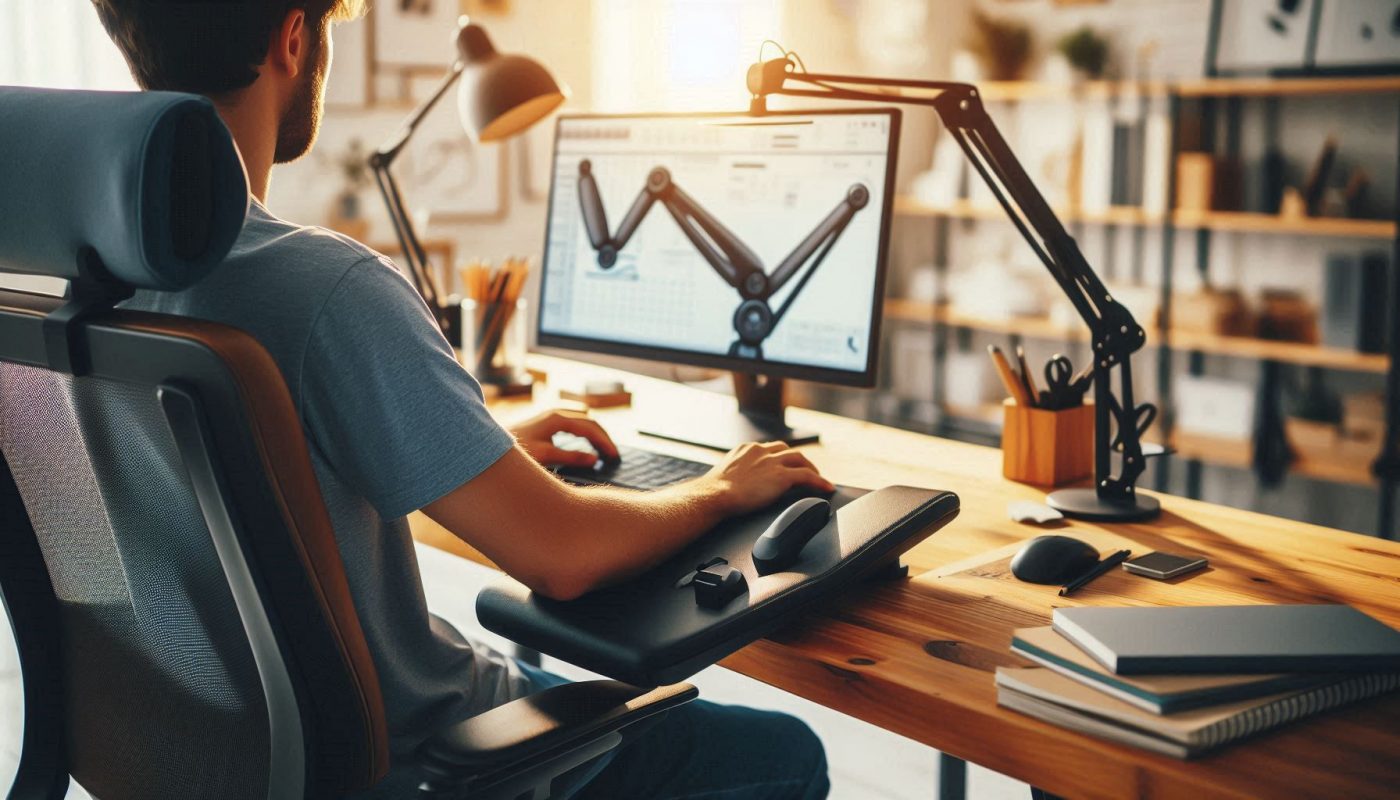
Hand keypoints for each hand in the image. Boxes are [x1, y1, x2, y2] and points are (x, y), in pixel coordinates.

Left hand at [510, 408, 618, 467]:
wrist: (488, 446)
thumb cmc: (515, 451)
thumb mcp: (546, 456)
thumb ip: (571, 458)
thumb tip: (595, 459)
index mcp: (558, 418)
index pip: (591, 427)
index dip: (605, 442)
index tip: (614, 457)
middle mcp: (556, 413)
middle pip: (589, 421)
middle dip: (603, 438)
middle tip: (613, 456)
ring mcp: (551, 416)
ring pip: (582, 421)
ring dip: (594, 434)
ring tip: (603, 451)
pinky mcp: (546, 423)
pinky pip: (573, 425)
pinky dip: (584, 434)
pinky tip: (585, 446)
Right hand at [700, 441, 834, 515]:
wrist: (715, 495)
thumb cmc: (714, 492)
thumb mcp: (723, 476)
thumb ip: (734, 476)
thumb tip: (734, 488)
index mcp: (746, 449)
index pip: (769, 449)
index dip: (780, 457)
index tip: (784, 464)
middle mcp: (760, 451)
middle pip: (787, 450)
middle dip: (798, 460)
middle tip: (806, 470)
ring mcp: (772, 462)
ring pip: (799, 459)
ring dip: (811, 468)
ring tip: (819, 479)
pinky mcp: (781, 475)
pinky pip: (807, 476)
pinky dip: (820, 481)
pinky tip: (827, 488)